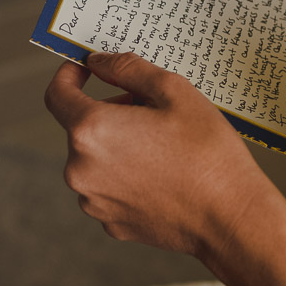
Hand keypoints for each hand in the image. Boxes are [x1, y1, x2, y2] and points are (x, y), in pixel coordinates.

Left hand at [44, 51, 275, 256]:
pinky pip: (109, 188)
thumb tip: (99, 61)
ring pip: (95, 159)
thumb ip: (128, 69)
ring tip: (163, 147)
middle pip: (81, 128)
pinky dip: (127, 176)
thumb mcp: (175, 91)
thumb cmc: (207, 152)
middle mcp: (80, 169)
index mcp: (91, 131)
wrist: (229, 216)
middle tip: (152, 110)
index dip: (69, 75)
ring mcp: (94, 201)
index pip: (57, 94)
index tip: (86, 69)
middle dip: (109, 112)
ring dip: (118, 145)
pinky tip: (163, 176)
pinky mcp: (111, 223)